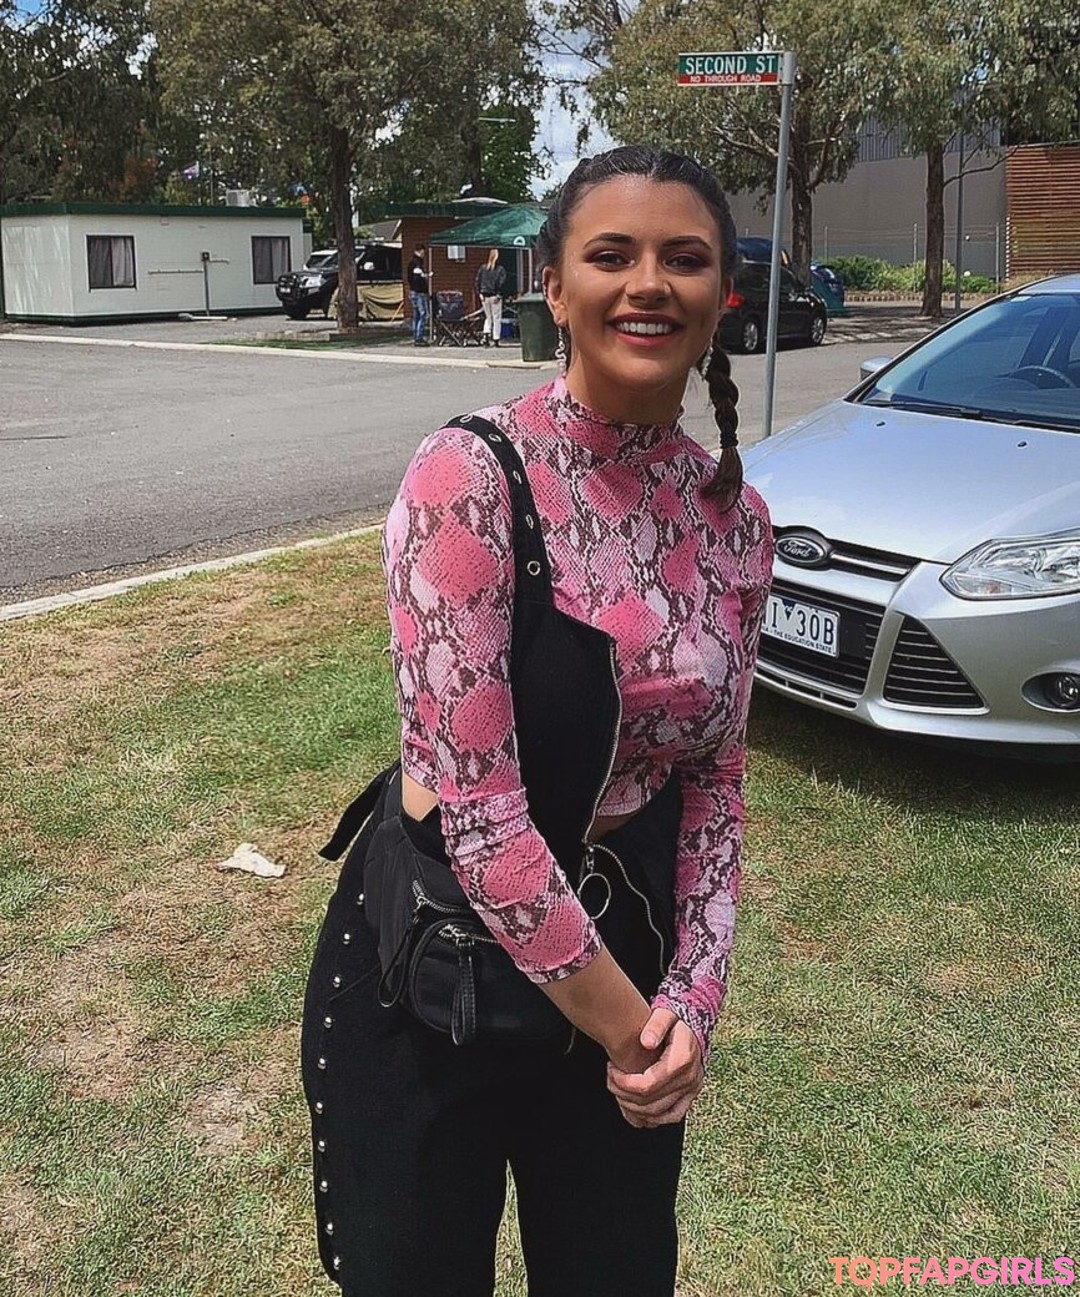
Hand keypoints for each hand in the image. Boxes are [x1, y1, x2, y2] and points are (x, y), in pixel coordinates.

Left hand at [606, 1008, 703, 1127]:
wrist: (691, 1027)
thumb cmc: (673, 1020)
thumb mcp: (664, 1014)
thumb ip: (655, 1025)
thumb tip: (646, 1042)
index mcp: (682, 1059)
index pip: (647, 1084)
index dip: (623, 1083)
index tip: (610, 1070)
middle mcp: (690, 1078)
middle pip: (650, 1102)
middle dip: (623, 1095)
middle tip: (610, 1081)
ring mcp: (692, 1089)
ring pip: (658, 1113)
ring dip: (633, 1109)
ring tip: (619, 1092)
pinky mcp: (691, 1096)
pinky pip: (673, 1116)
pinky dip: (653, 1118)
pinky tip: (637, 1109)